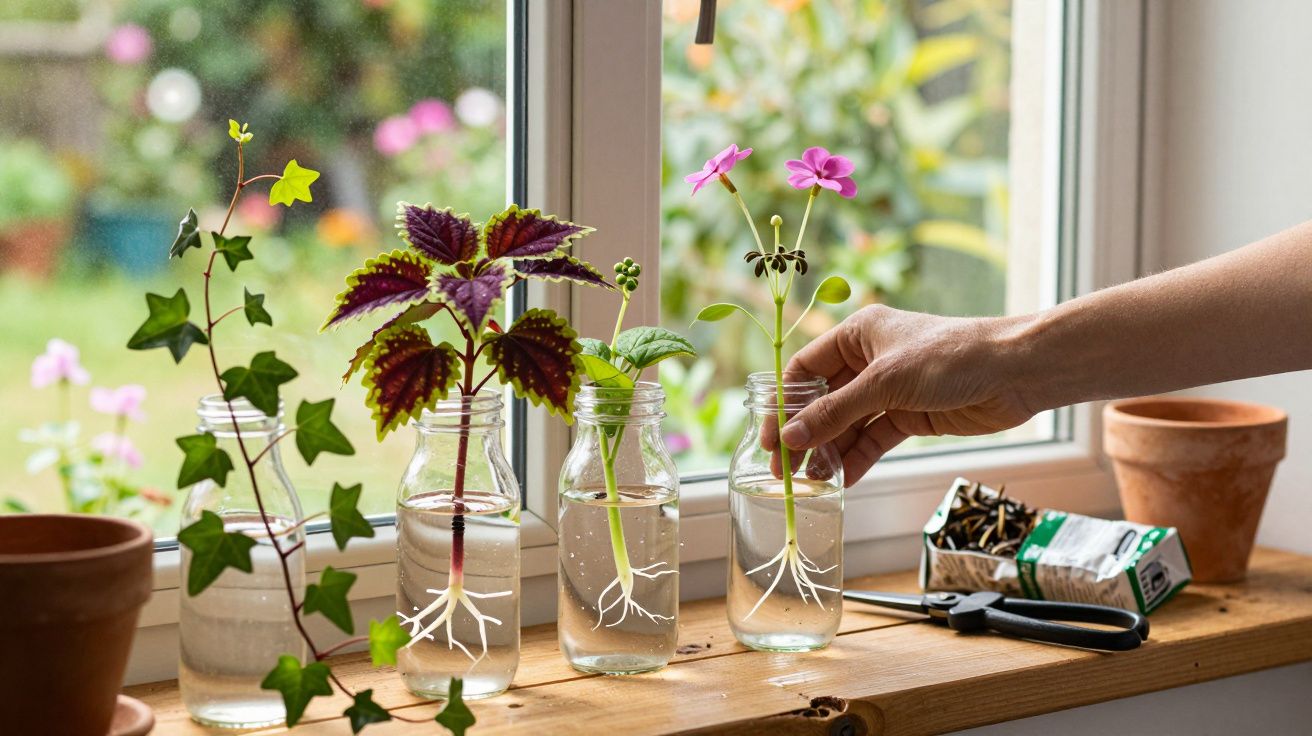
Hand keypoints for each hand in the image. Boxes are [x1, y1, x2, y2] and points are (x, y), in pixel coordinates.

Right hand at [775, 305, 1035, 485]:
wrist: (1016, 372)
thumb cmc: (950, 357)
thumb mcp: (885, 383)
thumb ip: (836, 413)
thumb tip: (791, 438)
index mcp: (858, 334)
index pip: (805, 369)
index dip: (784, 403)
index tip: (769, 437)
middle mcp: (870, 360)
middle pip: (823, 401)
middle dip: (804, 435)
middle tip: (785, 470)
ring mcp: (891, 390)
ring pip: (848, 424)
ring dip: (830, 452)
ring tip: (813, 483)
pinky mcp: (911, 415)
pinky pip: (874, 439)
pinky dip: (858, 459)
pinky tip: (843, 480)